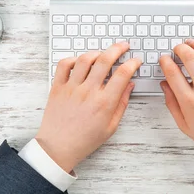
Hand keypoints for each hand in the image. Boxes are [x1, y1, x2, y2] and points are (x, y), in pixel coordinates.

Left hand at [36, 42, 141, 172]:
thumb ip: (122, 103)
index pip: (122, 74)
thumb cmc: (85, 140)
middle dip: (118, 49)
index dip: (133, 63)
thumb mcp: (111, 126)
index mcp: (104, 103)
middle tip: (124, 46)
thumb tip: (129, 85)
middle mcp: (88, 92)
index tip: (136, 61)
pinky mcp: (57, 87)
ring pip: (85, 59)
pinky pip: (64, 65)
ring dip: (97, 52)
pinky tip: (81, 62)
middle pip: (105, 60)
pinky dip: (73, 59)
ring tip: (103, 54)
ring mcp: (71, 88)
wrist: (58, 148)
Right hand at [159, 39, 193, 158]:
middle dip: (180, 48)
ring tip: (192, 44)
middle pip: (189, 57)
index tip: (165, 59)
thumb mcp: (184, 124)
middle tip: (178, 48)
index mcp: (190, 101)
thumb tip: (164, 84)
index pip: (172, 72)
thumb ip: (171, 103)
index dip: (165, 61)